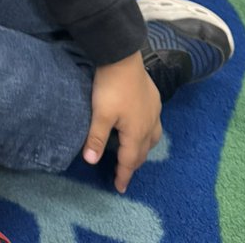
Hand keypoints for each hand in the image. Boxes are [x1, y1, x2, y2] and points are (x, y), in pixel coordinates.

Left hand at [83, 52, 161, 193]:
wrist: (123, 56)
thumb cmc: (110, 87)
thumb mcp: (100, 114)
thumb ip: (96, 138)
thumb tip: (90, 162)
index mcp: (137, 133)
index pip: (130, 161)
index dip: (124, 175)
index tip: (119, 188)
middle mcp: (150, 125)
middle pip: (142, 151)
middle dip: (133, 164)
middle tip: (124, 172)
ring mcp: (154, 110)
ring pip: (152, 137)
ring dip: (142, 148)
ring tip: (134, 152)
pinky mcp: (155, 98)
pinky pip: (154, 122)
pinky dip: (147, 132)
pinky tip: (141, 125)